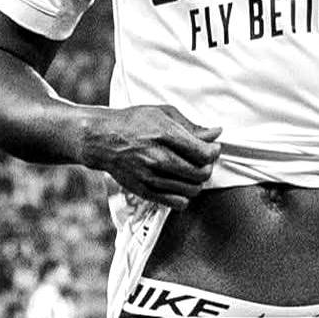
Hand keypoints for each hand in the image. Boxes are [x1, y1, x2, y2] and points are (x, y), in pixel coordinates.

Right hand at [82, 105, 220, 209]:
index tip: (212, 149)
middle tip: (201, 160)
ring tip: (190, 171)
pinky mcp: (144, 191)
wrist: (102, 139)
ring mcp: (150, 176)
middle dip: (207, 167)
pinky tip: (179, 184)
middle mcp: (157, 157)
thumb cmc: (134, 122)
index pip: (203, 153)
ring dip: (197, 182)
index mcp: (164, 134)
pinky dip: (184, 196)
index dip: (214, 152)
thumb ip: (191, 126)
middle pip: (200, 173)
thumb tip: (216, 133)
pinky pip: (178, 203)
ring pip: (192, 190)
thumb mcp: (163, 114)